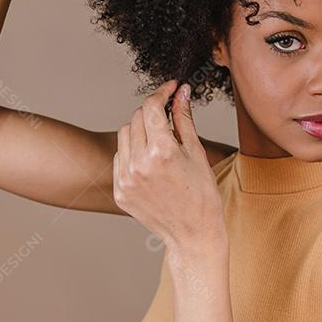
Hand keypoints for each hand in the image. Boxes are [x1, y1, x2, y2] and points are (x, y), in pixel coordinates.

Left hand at [114, 80, 226, 250]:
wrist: (193, 234)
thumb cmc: (202, 194)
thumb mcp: (196, 153)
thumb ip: (184, 119)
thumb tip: (181, 92)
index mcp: (162, 152)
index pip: (152, 107)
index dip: (162, 92)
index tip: (171, 87)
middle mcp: (139, 164)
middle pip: (137, 117)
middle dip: (153, 111)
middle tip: (169, 114)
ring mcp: (126, 179)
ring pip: (125, 134)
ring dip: (140, 130)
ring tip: (160, 141)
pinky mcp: (120, 191)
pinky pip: (120, 157)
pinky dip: (132, 151)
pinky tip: (150, 161)